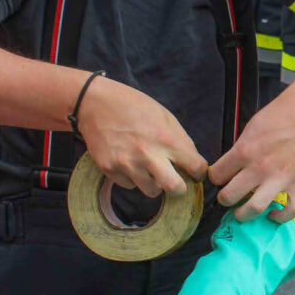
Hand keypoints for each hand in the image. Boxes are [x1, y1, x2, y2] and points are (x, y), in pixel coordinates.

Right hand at [74, 74, 207, 197]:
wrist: (95, 103)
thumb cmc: (134, 106)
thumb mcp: (165, 116)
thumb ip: (180, 139)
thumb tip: (192, 161)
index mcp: (167, 139)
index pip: (196, 167)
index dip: (199, 172)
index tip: (195, 173)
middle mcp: (149, 155)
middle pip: (175, 189)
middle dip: (180, 189)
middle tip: (177, 182)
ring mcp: (128, 164)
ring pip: (151, 191)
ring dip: (154, 183)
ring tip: (149, 168)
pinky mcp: (110, 170)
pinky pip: (129, 185)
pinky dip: (133, 178)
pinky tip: (129, 162)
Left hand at [208, 82, 294, 221]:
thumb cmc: (282, 112)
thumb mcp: (252, 126)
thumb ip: (242, 148)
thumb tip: (234, 165)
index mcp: (244, 150)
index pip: (216, 175)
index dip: (215, 178)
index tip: (221, 178)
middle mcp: (259, 168)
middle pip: (229, 196)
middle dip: (224, 199)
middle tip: (228, 198)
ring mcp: (280, 178)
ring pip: (254, 209)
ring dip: (244, 214)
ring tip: (242, 213)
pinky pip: (290, 210)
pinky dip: (280, 217)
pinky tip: (273, 214)